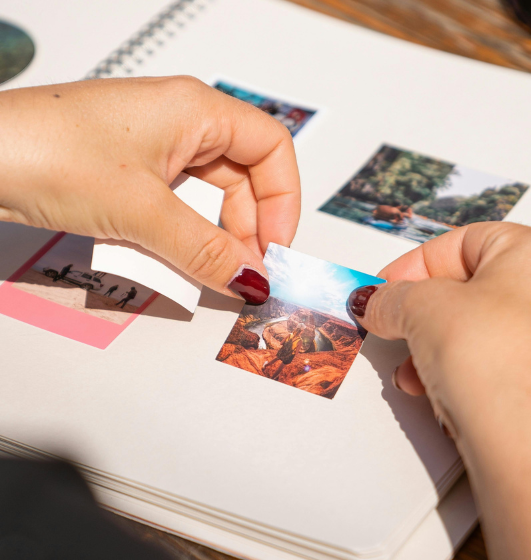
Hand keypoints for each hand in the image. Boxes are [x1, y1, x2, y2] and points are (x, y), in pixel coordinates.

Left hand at [0, 76, 300, 301]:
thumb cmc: (51, 154)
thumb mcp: (143, 211)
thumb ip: (206, 251)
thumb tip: (253, 282)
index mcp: (196, 109)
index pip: (271, 149)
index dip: (283, 202)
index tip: (275, 250)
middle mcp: (180, 123)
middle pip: (244, 178)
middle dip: (251, 229)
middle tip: (246, 276)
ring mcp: (152, 148)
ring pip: (209, 198)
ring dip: (216, 239)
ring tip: (211, 275)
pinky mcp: (127, 173)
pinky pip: (176, 207)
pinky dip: (184, 237)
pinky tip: (178, 263)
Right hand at [351, 222, 530, 448]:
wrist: (526, 441)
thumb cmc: (497, 366)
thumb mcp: (421, 310)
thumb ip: (393, 298)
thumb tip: (380, 301)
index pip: (464, 243)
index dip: (415, 266)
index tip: (387, 289)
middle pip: (479, 289)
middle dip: (428, 315)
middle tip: (399, 328)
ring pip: (493, 331)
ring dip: (445, 348)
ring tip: (416, 371)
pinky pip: (509, 364)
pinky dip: (474, 372)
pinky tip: (446, 392)